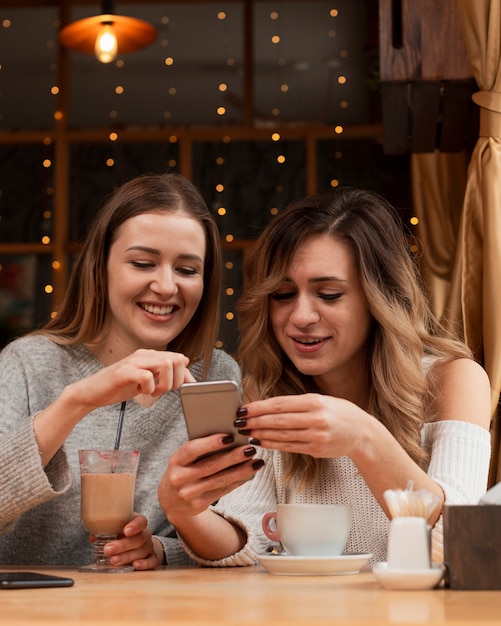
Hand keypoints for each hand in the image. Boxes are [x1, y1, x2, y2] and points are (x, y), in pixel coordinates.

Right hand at [72, 349, 195, 410]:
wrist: (91, 392)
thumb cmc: (119, 386)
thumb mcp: (147, 380)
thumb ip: (163, 372)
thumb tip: (186, 362)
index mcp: (150, 355)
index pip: (179, 358)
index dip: (186, 375)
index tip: (184, 389)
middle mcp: (143, 354)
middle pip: (177, 359)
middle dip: (176, 380)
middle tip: (163, 390)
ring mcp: (133, 362)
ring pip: (166, 364)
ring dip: (164, 383)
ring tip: (152, 391)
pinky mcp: (123, 372)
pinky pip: (147, 376)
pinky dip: (149, 388)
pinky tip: (140, 391)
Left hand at [99, 514, 161, 570]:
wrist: (140, 545)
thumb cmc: (124, 535)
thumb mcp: (116, 529)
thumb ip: (106, 532)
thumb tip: (94, 537)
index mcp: (138, 523)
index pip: (140, 521)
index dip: (134, 526)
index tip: (126, 531)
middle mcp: (145, 534)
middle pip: (138, 539)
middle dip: (122, 545)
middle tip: (108, 549)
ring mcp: (149, 547)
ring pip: (142, 551)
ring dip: (127, 556)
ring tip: (113, 560)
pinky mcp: (152, 558)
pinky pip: (152, 561)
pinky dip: (144, 564)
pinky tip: (135, 565)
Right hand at [158, 434, 264, 524]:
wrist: (171, 500)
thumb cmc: (182, 470)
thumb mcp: (183, 459)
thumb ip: (200, 449)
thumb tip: (229, 438)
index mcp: (175, 461)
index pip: (192, 449)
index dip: (210, 443)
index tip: (230, 436)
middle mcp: (180, 478)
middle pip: (210, 466)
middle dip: (233, 457)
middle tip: (250, 449)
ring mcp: (189, 494)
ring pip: (220, 480)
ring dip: (240, 471)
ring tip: (256, 462)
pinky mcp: (199, 505)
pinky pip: (222, 491)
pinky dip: (237, 482)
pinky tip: (249, 474)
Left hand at [235, 393, 364, 457]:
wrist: (362, 433)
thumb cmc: (340, 413)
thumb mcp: (321, 400)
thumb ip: (297, 403)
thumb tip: (268, 406)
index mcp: (315, 402)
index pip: (280, 404)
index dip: (259, 407)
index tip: (244, 409)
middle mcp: (315, 418)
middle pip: (278, 420)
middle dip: (255, 421)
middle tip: (239, 422)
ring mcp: (316, 436)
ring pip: (281, 435)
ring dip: (260, 434)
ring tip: (246, 432)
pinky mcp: (315, 450)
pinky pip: (289, 447)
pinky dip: (272, 444)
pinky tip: (261, 442)